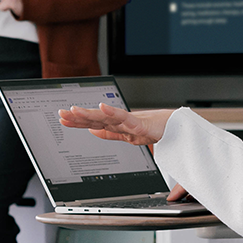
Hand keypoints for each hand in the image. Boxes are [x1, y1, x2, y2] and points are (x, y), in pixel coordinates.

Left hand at [58, 104, 175, 146]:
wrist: (180, 128)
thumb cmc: (157, 129)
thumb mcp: (128, 135)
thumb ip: (111, 133)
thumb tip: (92, 132)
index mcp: (118, 125)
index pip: (94, 123)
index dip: (78, 122)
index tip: (63, 119)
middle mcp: (122, 120)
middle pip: (97, 118)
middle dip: (78, 117)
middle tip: (62, 113)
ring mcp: (132, 121)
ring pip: (107, 117)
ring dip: (90, 113)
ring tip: (75, 110)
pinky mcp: (143, 124)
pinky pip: (127, 118)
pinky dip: (114, 112)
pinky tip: (103, 107)